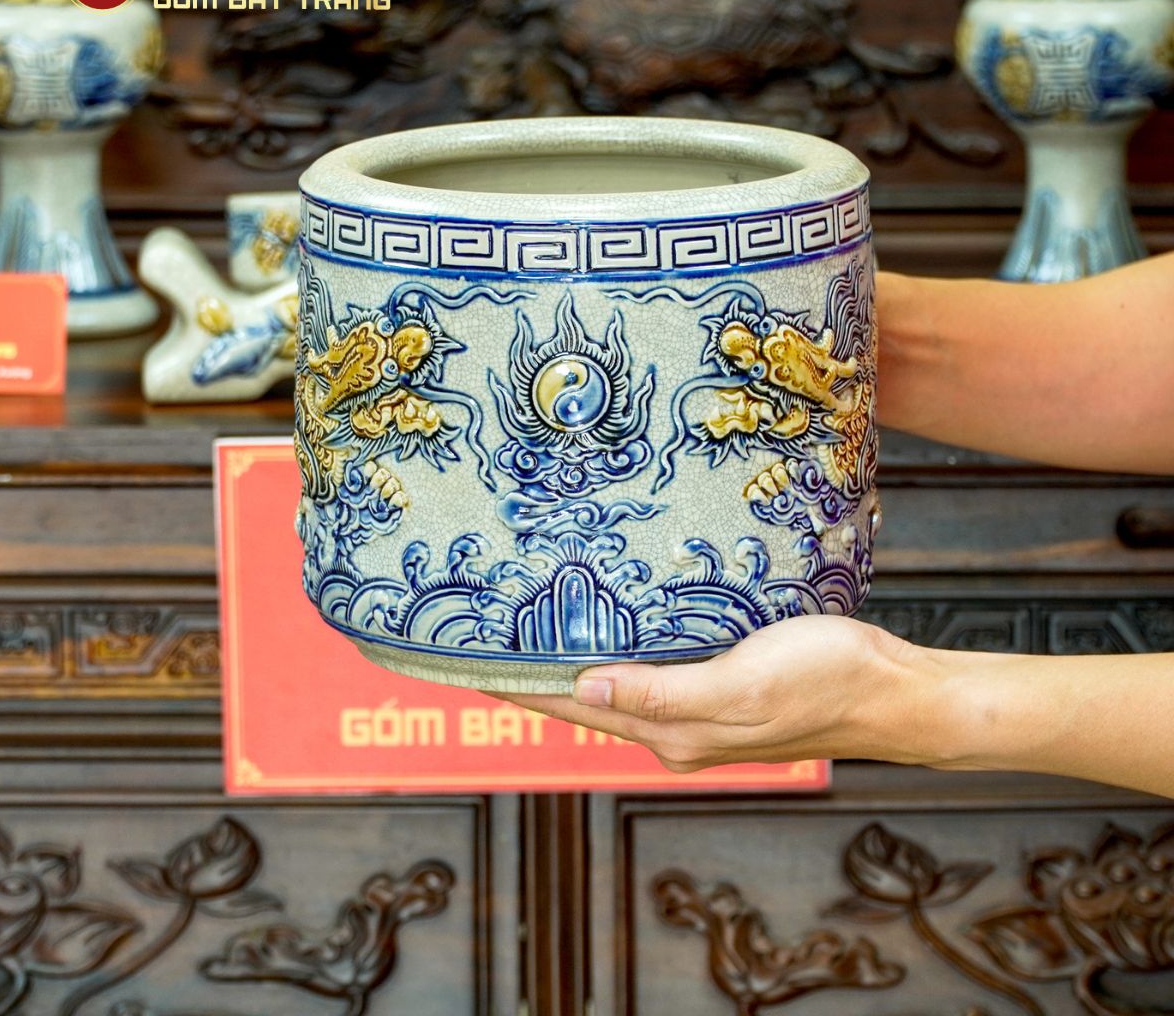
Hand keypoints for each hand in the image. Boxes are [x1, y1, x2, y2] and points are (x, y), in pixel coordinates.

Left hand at [493, 615, 933, 773]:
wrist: (893, 691)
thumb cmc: (826, 682)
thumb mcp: (739, 685)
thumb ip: (662, 693)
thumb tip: (585, 688)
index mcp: (672, 731)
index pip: (572, 704)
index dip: (516, 683)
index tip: (465, 661)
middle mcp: (676, 727)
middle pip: (585, 696)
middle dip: (533, 670)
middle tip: (485, 631)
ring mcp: (699, 710)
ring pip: (617, 683)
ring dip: (573, 659)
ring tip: (530, 626)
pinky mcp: (722, 687)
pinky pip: (654, 670)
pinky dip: (620, 652)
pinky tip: (612, 629)